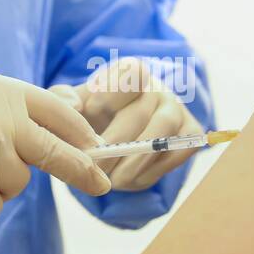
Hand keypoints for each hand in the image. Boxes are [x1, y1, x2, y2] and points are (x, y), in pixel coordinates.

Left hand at [51, 57, 201, 191]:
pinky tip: (132, 179)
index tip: (88, 122)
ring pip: (162, 134)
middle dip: (115, 146)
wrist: (114, 135)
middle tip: (93, 168)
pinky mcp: (190, 131)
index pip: (128, 77)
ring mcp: (177, 108)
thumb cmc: (90, 117)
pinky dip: (154, 170)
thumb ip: (63, 98)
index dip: (107, 100)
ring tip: (113, 181)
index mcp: (129, 72)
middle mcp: (157, 86)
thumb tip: (75, 106)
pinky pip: (177, 151)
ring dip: (135, 161)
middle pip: (141, 114)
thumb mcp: (71, 104)